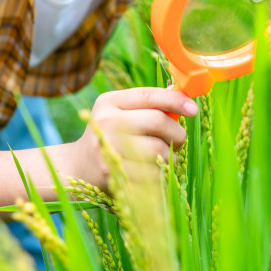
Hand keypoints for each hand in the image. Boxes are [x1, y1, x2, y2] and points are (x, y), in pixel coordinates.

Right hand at [69, 87, 197, 189]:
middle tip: (178, 139)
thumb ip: (148, 107)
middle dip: (177, 132)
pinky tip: (149, 171)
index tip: (193, 109)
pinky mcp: (115, 175)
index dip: (175, 100)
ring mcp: (109, 149)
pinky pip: (153, 173)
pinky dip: (159, 173)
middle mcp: (106, 122)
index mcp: (109, 102)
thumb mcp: (119, 114)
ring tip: (162, 156)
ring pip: (159, 150)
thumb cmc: (109, 137)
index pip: (148, 96)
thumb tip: (185, 101)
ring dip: (170, 155)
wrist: (77, 168)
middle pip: (158, 121)